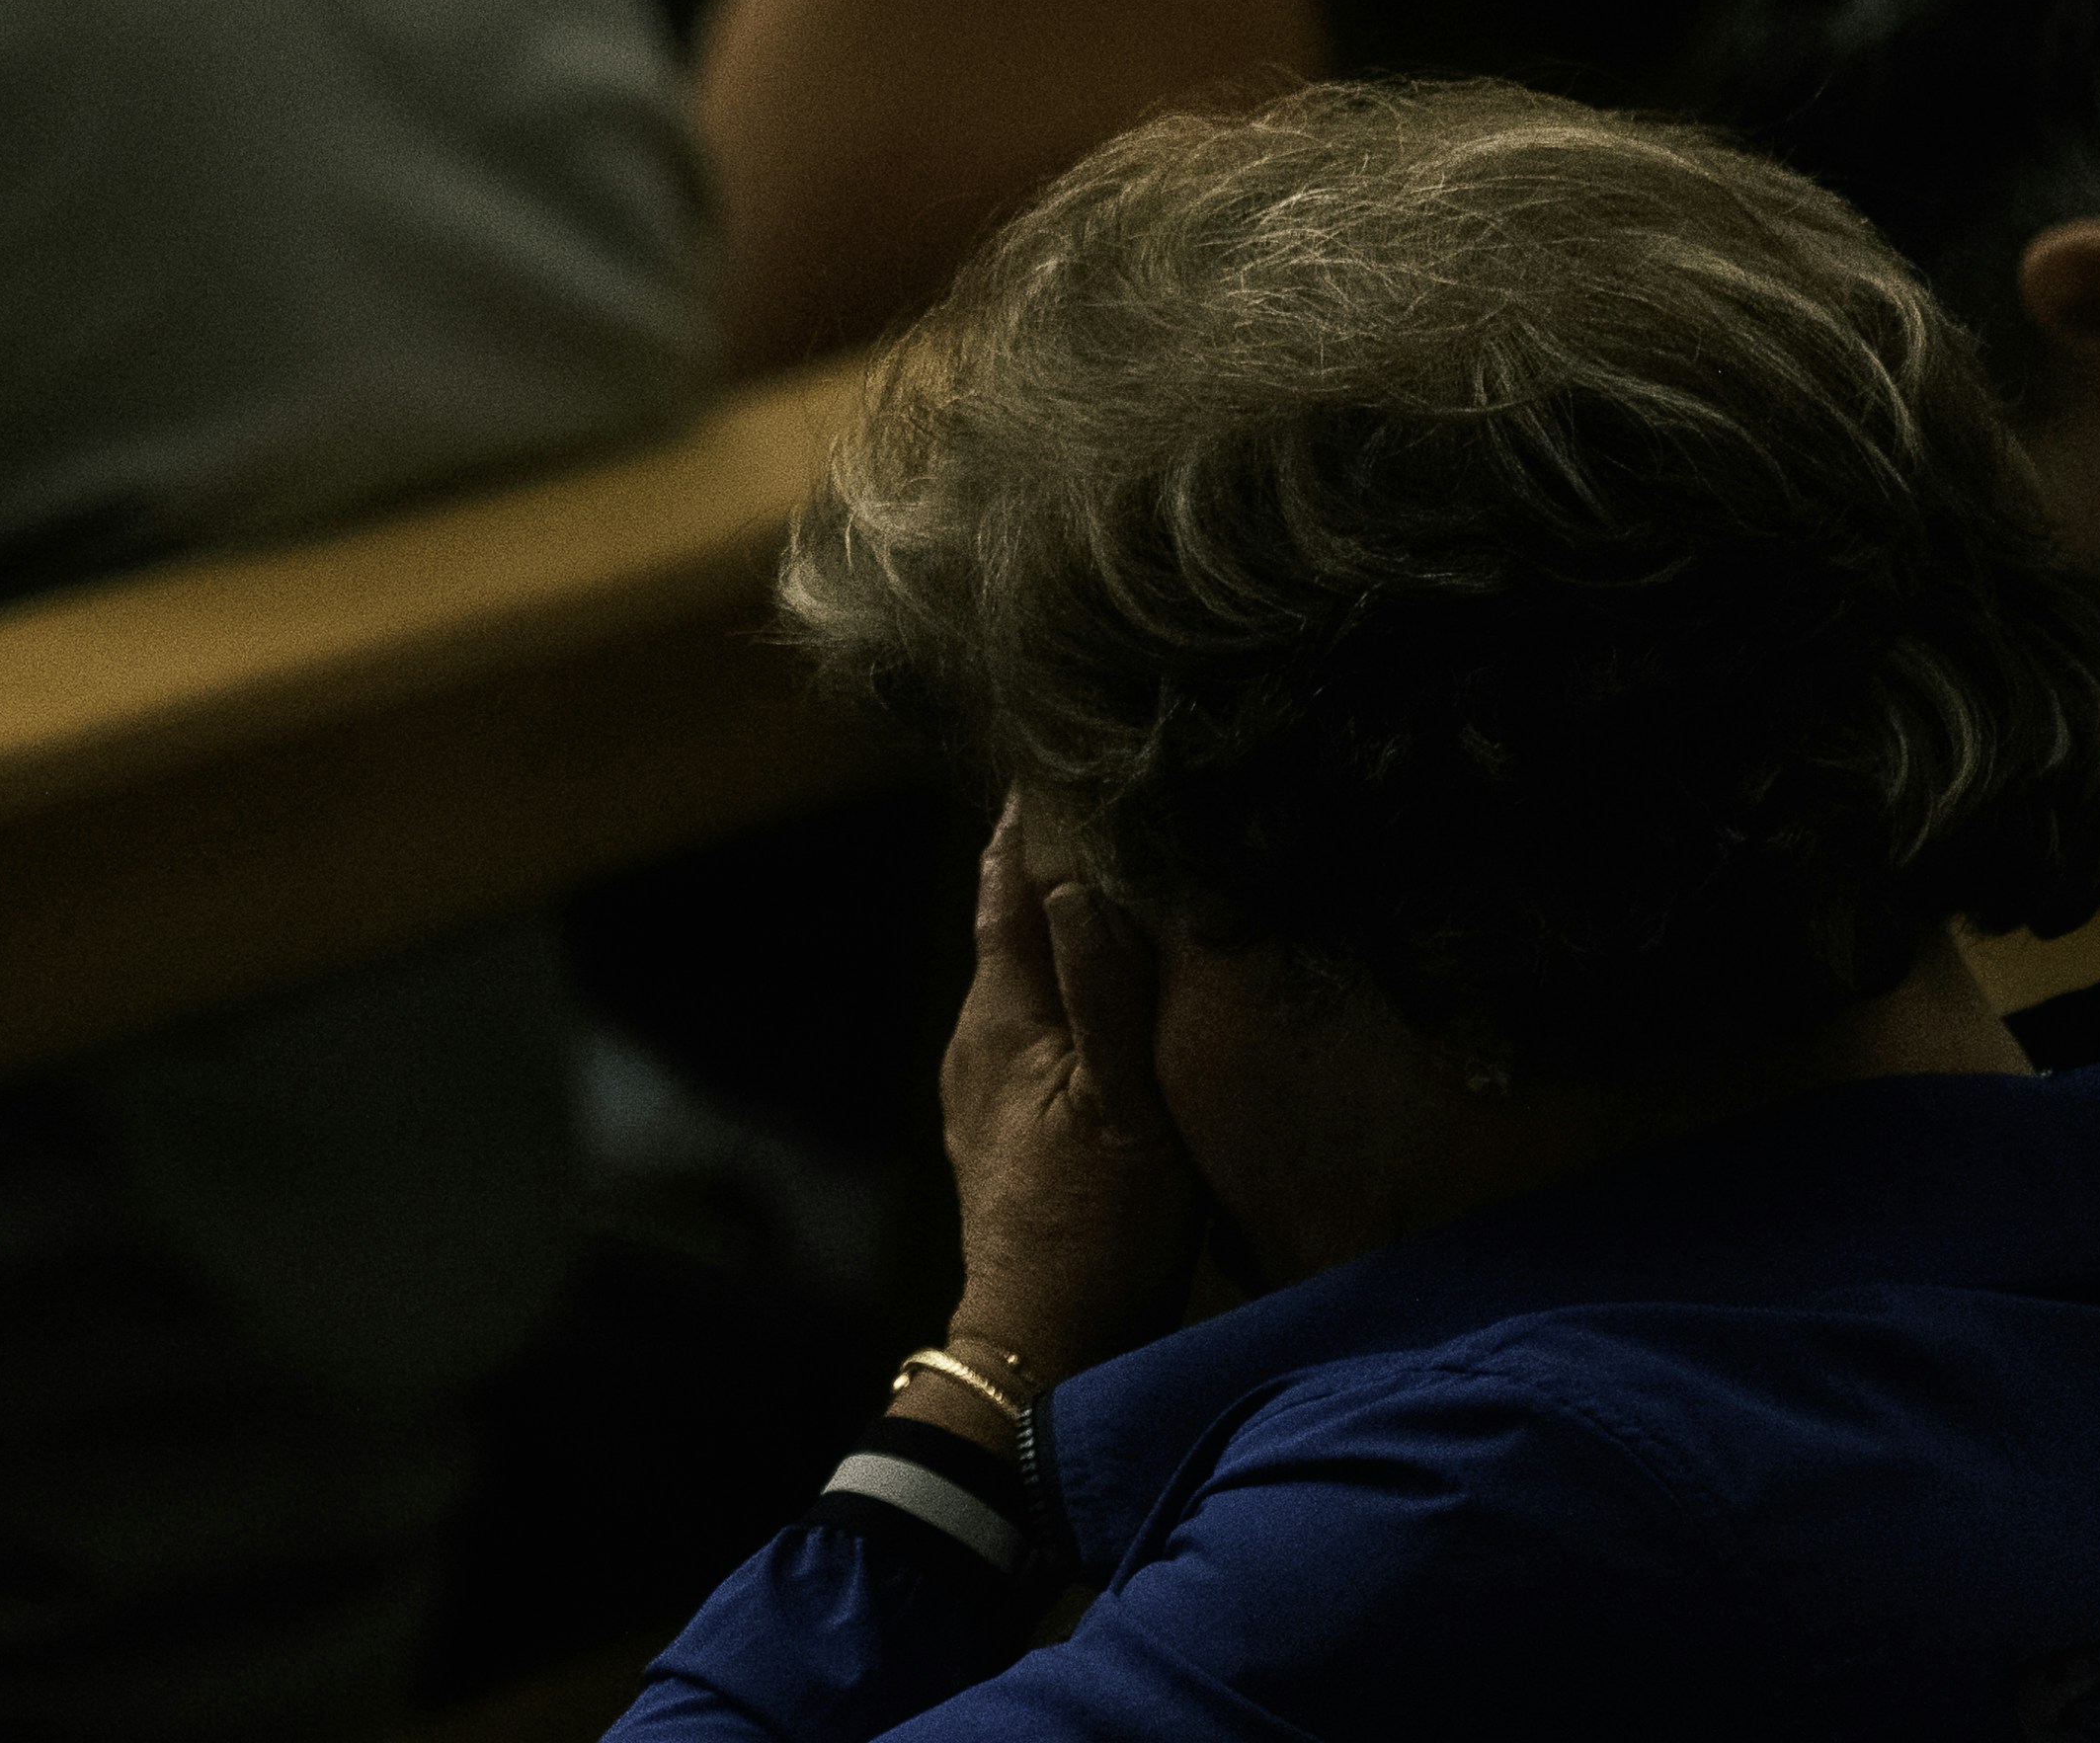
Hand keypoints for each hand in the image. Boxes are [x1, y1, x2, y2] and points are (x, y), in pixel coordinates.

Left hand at [934, 798, 1206, 1396]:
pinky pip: (1029, 1021)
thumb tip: (1081, 881)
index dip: (1030, 823)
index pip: (1010, 888)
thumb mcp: (1121, 1106)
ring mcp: (984, 1085)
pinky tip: (1092, 991)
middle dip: (1041, 860)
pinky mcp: (1004, 1126)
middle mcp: (978, 1037)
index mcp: (1003, 1016)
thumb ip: (1103, 991)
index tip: (1053, 754)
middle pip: (1008, 922)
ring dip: (1050, 922)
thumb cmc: (1095, 1229)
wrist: (1043, 1345)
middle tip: (1086, 792)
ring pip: (1017, 973)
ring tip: (1098, 872)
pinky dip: (1059, 983)